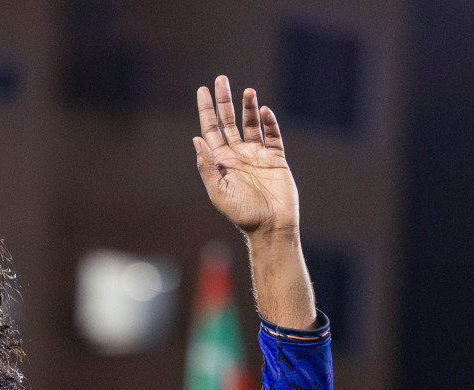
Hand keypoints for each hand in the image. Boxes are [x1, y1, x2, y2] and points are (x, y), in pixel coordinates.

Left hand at [193, 76, 299, 237]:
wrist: (270, 226)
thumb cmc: (242, 214)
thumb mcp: (219, 192)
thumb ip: (208, 166)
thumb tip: (197, 140)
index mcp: (221, 162)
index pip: (211, 130)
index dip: (207, 110)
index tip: (202, 91)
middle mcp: (237, 155)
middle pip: (229, 122)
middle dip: (224, 101)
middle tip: (221, 79)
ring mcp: (257, 155)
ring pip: (251, 124)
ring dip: (248, 108)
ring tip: (247, 91)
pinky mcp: (276, 159)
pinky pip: (272, 135)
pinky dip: (269, 123)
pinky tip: (265, 111)